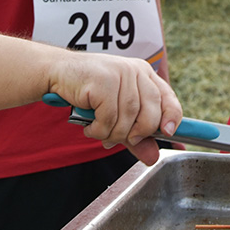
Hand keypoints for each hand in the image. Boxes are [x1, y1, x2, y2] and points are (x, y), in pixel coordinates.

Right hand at [51, 54, 183, 166]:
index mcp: (144, 74)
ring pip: (128, 117)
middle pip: (151, 111)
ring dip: (114, 134)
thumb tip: (153, 158)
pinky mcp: (102, 81)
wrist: (58, 73)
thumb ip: (137, 136)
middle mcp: (135, 71)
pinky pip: (109, 117)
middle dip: (140, 132)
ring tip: (100, 131)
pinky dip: (99, 130)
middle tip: (126, 140)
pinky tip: (90, 127)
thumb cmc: (90, 92)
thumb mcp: (118, 114)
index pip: (168, 97)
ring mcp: (119, 73)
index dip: (172, 117)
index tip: (169, 133)